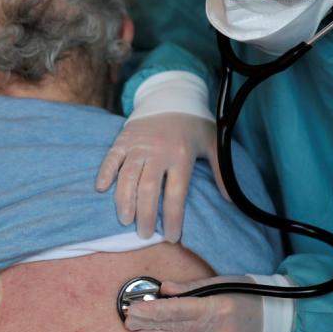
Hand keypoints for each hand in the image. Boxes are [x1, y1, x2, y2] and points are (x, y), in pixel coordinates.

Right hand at [95, 113, 219, 241]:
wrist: (172, 94)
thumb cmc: (195, 123)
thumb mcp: (214, 143)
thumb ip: (222, 172)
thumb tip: (230, 200)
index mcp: (181, 155)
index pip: (175, 193)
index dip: (173, 218)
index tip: (171, 237)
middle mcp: (158, 151)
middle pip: (148, 190)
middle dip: (145, 216)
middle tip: (144, 234)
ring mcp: (139, 145)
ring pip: (127, 177)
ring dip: (124, 200)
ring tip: (125, 220)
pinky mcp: (124, 138)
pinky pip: (112, 158)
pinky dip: (105, 172)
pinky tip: (102, 189)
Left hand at [124, 276, 265, 331]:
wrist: (276, 318)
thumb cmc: (248, 294)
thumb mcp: (222, 282)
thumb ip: (192, 288)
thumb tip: (164, 290)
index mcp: (214, 307)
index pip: (176, 310)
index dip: (152, 311)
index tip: (134, 310)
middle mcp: (215, 329)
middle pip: (174, 328)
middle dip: (149, 326)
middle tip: (128, 324)